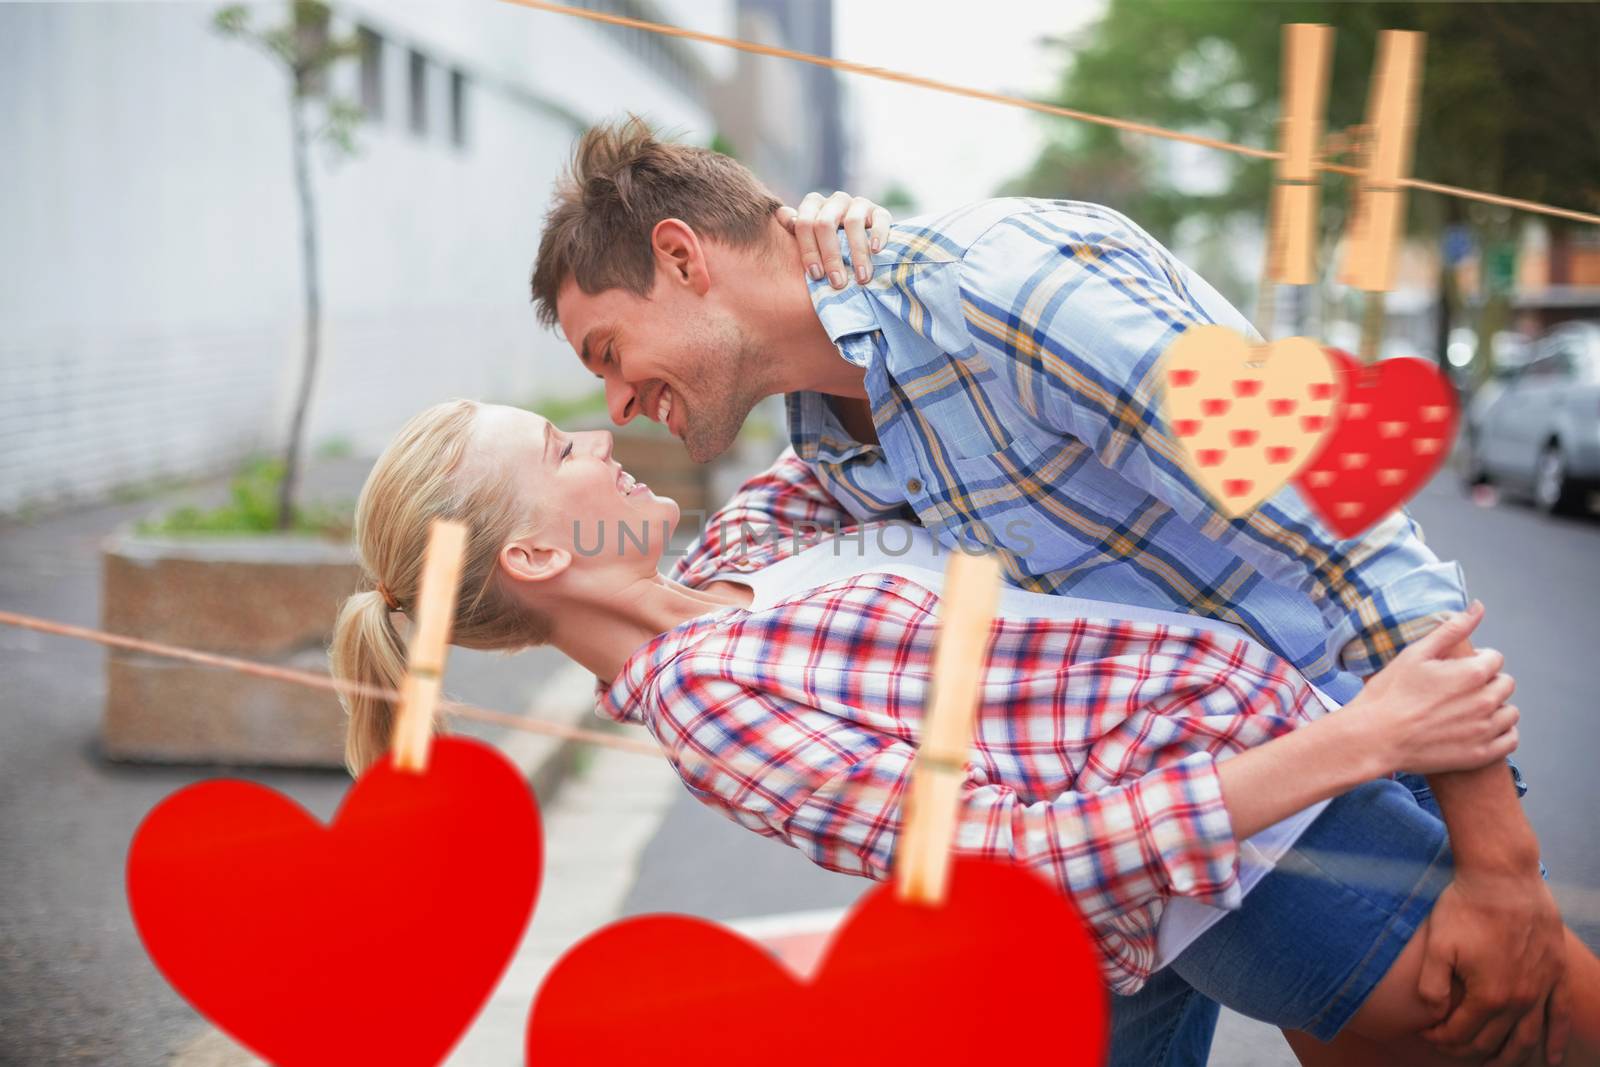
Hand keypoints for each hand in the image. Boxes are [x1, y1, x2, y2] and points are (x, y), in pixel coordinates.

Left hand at [778, 191, 892, 288]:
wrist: (860, 242)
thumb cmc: (827, 246)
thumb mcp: (809, 239)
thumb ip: (794, 229)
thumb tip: (781, 215)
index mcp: (814, 205)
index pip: (804, 223)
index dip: (808, 251)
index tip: (816, 276)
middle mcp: (835, 201)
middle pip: (826, 224)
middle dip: (830, 257)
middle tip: (837, 283)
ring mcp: (858, 204)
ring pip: (854, 222)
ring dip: (857, 253)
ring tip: (861, 278)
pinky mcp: (879, 212)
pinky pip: (880, 219)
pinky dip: (878, 235)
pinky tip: (876, 251)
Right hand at [1347, 601, 1519, 775]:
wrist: (1374, 737)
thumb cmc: (1390, 693)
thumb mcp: (1416, 653)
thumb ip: (1452, 629)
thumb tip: (1478, 607)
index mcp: (1473, 673)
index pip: (1495, 658)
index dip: (1476, 659)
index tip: (1457, 668)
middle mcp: (1486, 701)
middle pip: (1505, 684)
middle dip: (1487, 682)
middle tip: (1459, 690)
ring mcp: (1485, 729)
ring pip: (1510, 712)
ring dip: (1496, 708)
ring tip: (1469, 710)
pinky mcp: (1481, 754)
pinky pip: (1510, 740)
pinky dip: (1500, 733)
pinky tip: (1479, 729)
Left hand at [1418, 871, 1571, 1065]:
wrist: (1503, 876)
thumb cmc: (1465, 907)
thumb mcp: (1437, 946)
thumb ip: (1432, 986)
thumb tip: (1434, 1015)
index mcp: (1488, 996)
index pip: (1461, 1033)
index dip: (1441, 1038)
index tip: (1426, 1034)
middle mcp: (1519, 1000)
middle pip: (1493, 1040)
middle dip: (1467, 1049)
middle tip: (1450, 1048)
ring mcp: (1542, 988)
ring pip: (1527, 1037)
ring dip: (1510, 1056)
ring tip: (1494, 1065)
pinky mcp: (1556, 974)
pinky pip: (1559, 1016)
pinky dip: (1556, 1040)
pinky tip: (1552, 1058)